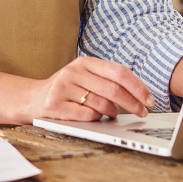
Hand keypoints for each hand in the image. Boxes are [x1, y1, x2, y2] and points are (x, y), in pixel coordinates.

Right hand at [26, 56, 153, 121]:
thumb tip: (138, 96)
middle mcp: (73, 71)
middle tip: (142, 112)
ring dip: (112, 113)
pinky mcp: (54, 104)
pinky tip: (93, 117)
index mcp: (85, 62)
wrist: (32, 98)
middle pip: (113, 89)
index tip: (149, 99)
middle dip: (133, 103)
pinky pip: (87, 116)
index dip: (137, 87)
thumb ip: (107, 80)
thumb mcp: (85, 77)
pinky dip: (96, 119)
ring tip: (111, 114)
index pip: (118, 72)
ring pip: (101, 104)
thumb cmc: (66, 90)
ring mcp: (62, 87)